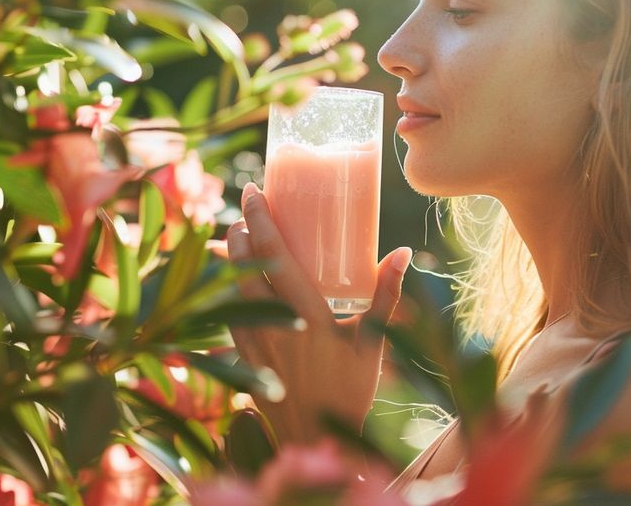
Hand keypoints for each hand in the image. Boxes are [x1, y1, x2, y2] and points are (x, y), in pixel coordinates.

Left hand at [210, 182, 410, 444]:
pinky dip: (227, 287)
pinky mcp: (243, 357)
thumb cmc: (350, 390)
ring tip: (235, 233)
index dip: (260, 220)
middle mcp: (274, 325)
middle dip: (239, 230)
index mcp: (308, 316)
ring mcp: (253, 342)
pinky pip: (227, 312)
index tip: (253, 192)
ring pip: (230, 287)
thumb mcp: (372, 341)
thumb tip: (403, 252)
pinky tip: (233, 277)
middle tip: (245, 206)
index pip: (275, 256)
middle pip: (243, 265)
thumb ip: (385, 295)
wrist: (315, 438)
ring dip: (230, 257)